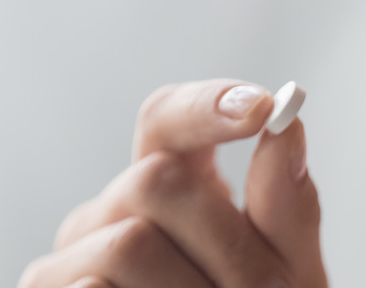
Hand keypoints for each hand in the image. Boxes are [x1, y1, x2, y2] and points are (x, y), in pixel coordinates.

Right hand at [18, 79, 327, 287]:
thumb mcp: (286, 262)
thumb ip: (287, 202)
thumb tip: (289, 124)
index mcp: (173, 182)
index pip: (168, 117)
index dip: (206, 104)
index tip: (261, 107)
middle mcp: (115, 209)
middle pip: (155, 180)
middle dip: (225, 241)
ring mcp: (76, 254)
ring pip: (129, 243)